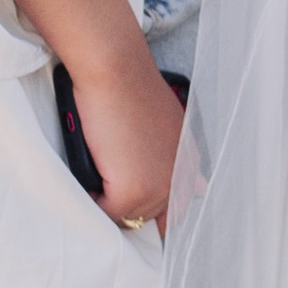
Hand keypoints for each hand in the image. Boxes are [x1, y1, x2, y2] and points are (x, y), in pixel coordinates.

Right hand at [67, 56, 185, 231]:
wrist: (116, 71)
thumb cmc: (131, 88)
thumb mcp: (168, 125)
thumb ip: (177, 158)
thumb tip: (200, 189)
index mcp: (187, 160)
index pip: (177, 204)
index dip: (157, 212)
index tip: (141, 213)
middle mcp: (179, 176)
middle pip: (148, 215)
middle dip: (125, 206)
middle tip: (104, 183)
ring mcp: (159, 186)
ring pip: (127, 216)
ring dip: (108, 203)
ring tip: (95, 174)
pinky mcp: (133, 190)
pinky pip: (108, 213)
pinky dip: (93, 202)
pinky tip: (88, 178)